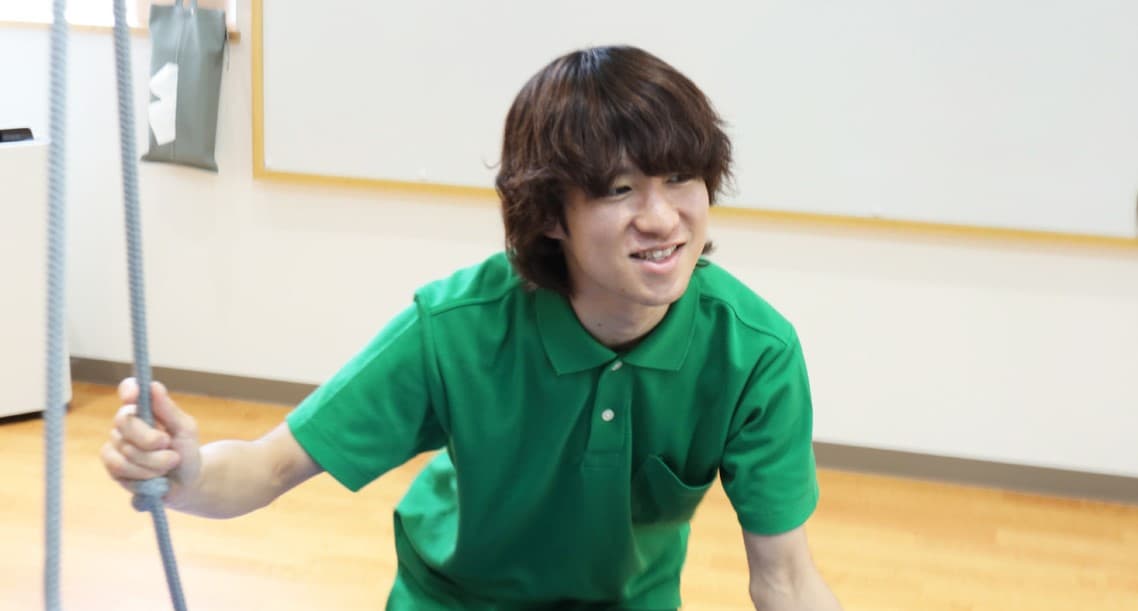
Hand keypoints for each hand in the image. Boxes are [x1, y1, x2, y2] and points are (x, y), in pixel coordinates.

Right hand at [101, 378, 201, 506]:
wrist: (185, 483)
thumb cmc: (186, 451)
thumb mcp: (185, 430)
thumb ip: (169, 410)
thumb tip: (154, 386)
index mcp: (145, 408)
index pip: (128, 390)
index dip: (128, 390)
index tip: (134, 396)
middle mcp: (126, 423)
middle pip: (125, 423)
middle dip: (151, 440)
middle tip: (169, 446)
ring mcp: (116, 444)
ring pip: (125, 449)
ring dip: (153, 461)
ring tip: (168, 464)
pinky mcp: (111, 465)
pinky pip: (119, 467)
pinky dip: (142, 474)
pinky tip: (154, 476)